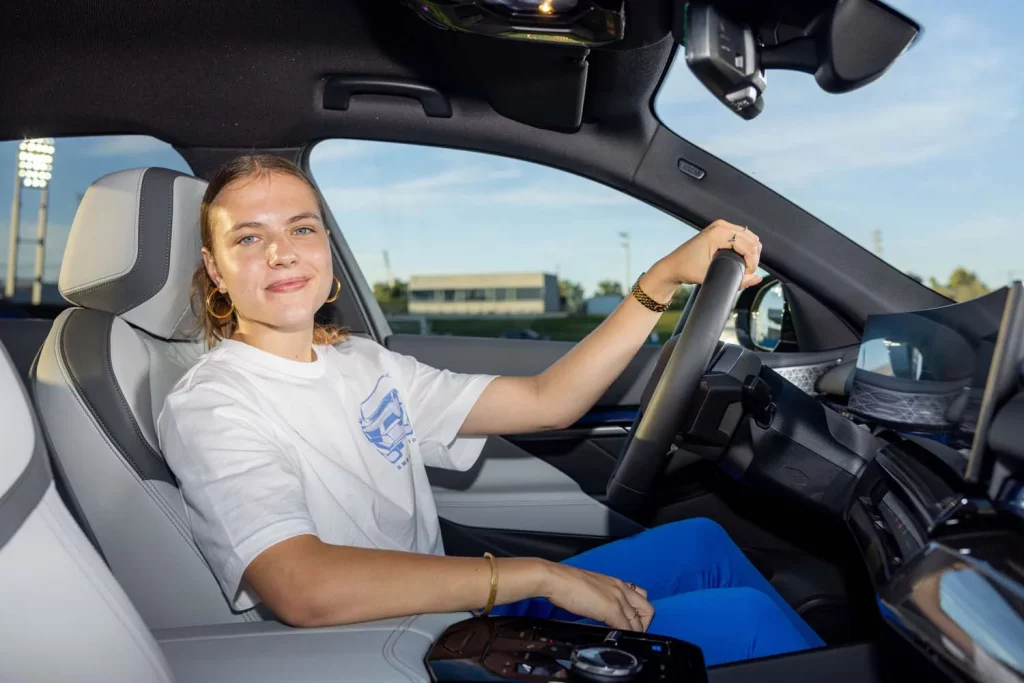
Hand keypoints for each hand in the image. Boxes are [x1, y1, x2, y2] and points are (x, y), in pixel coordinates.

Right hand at [540, 562, 654, 631]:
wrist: (556, 579)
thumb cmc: (566, 582)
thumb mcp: (591, 588)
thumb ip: (602, 597)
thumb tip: (602, 610)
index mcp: (616, 582)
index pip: (641, 598)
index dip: (639, 615)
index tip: (632, 625)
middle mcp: (621, 588)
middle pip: (648, 609)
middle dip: (643, 625)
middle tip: (631, 634)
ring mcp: (618, 599)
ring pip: (639, 621)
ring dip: (635, 633)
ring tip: (624, 639)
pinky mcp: (611, 609)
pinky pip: (626, 628)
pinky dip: (624, 637)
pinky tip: (616, 640)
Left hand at [654, 219, 762, 289]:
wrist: (672, 266)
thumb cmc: (688, 270)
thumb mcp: (713, 276)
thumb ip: (738, 280)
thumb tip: (757, 279)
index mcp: (718, 233)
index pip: (748, 245)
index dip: (752, 262)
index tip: (748, 274)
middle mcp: (721, 225)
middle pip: (752, 239)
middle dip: (754, 257)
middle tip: (747, 273)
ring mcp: (720, 226)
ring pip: (749, 237)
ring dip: (751, 252)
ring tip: (745, 268)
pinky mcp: (720, 230)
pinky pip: (742, 236)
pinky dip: (746, 247)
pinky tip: (742, 260)